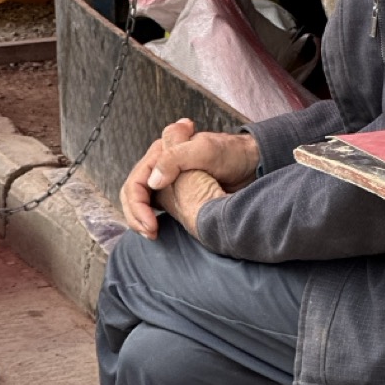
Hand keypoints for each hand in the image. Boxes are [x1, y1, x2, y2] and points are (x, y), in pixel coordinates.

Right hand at [120, 119, 260, 239]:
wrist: (252, 163)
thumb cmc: (232, 153)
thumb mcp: (206, 150)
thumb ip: (176, 158)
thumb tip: (153, 181)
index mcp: (162, 151)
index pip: (136, 182)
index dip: (137, 205)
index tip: (151, 225)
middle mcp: (160, 164)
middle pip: (133, 193)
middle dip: (135, 216)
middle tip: (150, 233)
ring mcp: (167, 178)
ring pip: (140, 201)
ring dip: (140, 219)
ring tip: (153, 233)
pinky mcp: (176, 191)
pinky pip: (153, 206)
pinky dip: (150, 219)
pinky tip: (158, 229)